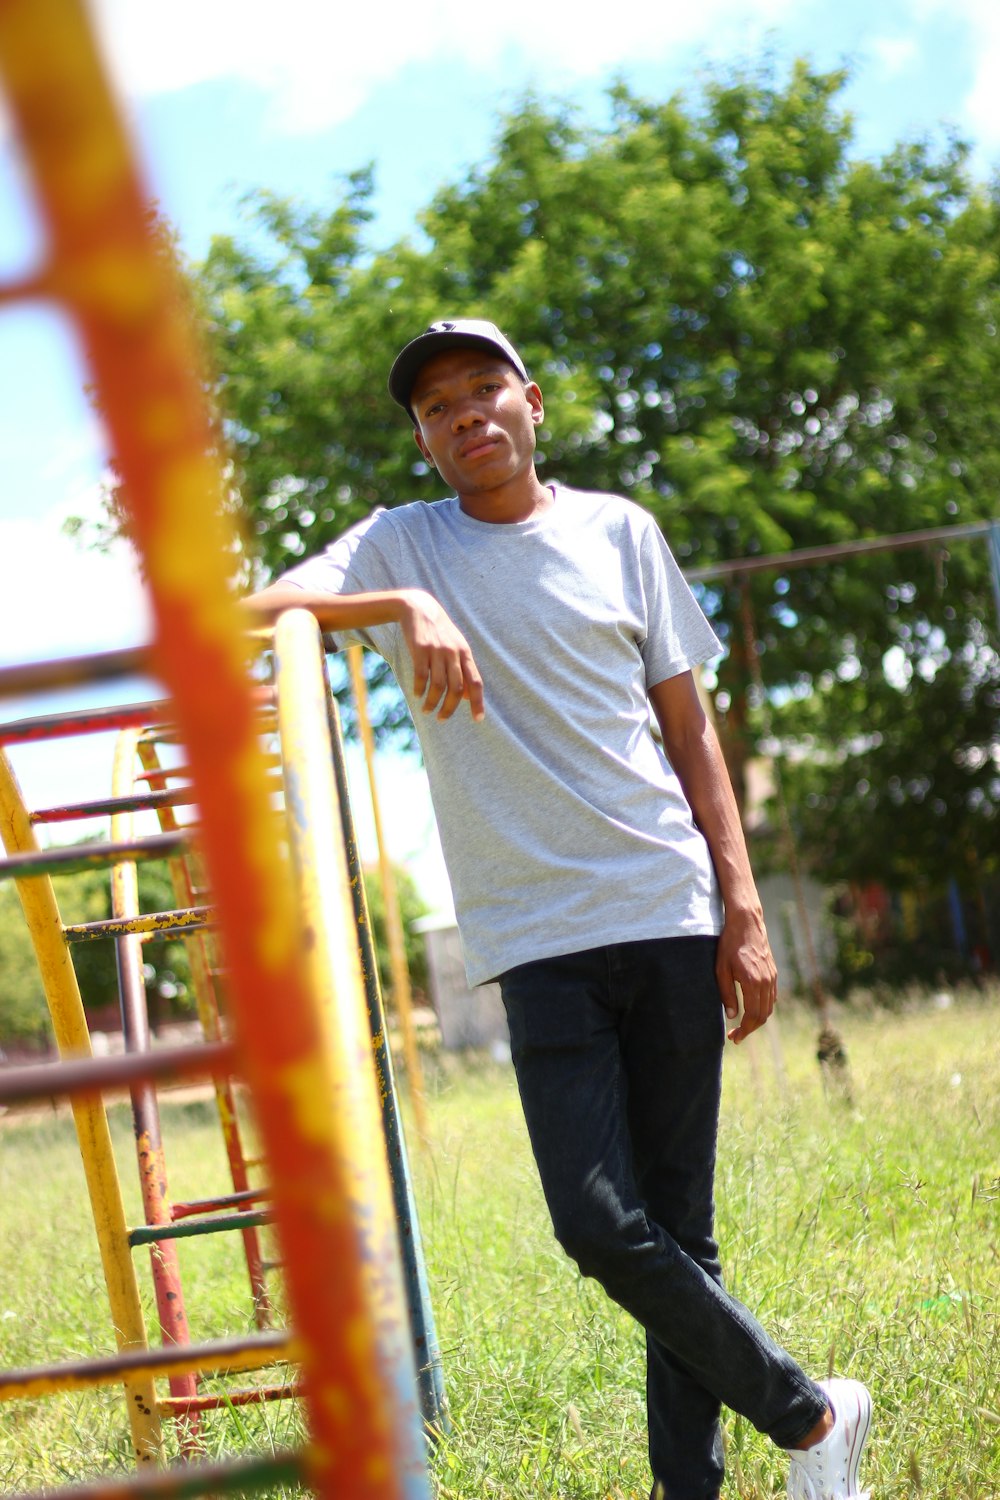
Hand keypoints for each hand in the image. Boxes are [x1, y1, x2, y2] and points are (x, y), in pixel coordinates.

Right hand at [399, 590, 484, 722]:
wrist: (418, 607)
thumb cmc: (439, 632)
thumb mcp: (455, 647)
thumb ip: (463, 670)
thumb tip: (467, 697)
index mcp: (465, 653)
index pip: (475, 682)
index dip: (477, 702)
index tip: (478, 720)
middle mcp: (453, 653)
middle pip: (456, 688)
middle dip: (449, 708)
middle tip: (442, 718)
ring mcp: (437, 651)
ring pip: (438, 685)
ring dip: (432, 702)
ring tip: (427, 710)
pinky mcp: (420, 649)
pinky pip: (421, 675)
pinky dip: (420, 689)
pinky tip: (417, 696)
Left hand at [716, 907, 776, 1044]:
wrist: (746, 923)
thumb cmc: (729, 945)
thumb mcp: (721, 970)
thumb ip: (727, 994)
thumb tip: (732, 1016)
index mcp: (753, 982)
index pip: (753, 1016)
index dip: (744, 1030)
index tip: (734, 1037)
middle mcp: (766, 982)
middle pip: (763, 1015)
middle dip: (750, 1029)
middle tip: (735, 1035)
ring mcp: (772, 977)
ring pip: (769, 1008)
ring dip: (757, 1020)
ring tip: (743, 1025)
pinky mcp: (773, 973)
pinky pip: (771, 997)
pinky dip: (763, 1008)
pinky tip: (752, 1009)